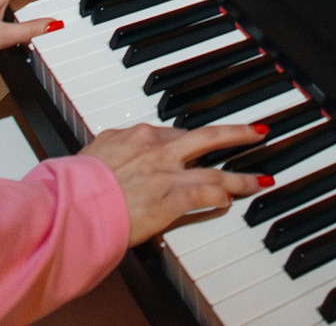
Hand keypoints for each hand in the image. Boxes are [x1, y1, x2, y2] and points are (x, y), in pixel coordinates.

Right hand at [81, 122, 270, 245]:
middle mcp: (157, 148)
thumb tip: (110, 151)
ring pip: (215, 168)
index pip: (173, 134)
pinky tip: (235, 199)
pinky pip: (208, 193)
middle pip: (206, 135)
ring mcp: (168, 171)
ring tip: (261, 178)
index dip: (192, 142)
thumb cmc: (76, 185)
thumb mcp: (93, 154)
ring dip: (241, 175)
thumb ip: (109, 149)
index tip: (202, 144)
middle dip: (236, 133)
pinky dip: (225, 194)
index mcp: (137, 136)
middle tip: (257, 132)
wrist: (74, 202)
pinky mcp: (173, 195)